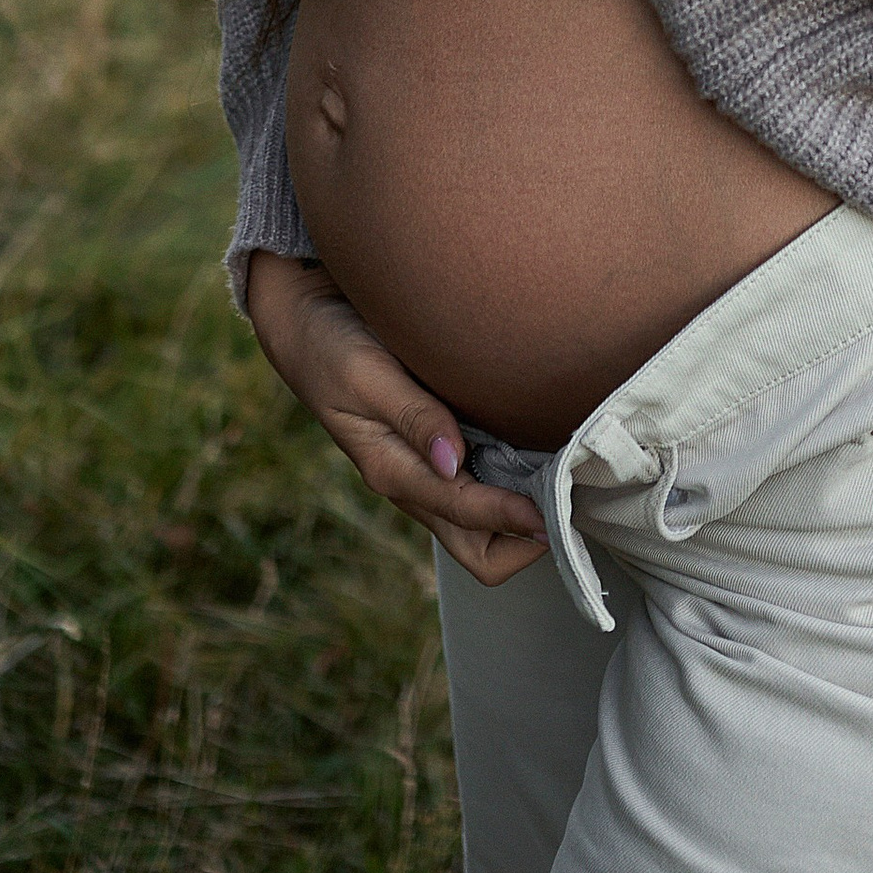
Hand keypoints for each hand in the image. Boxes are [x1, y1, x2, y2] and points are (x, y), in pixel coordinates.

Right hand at [246, 253, 548, 584]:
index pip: (462, 512)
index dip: (508, 517)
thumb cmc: (333, 345)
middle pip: (475, 548)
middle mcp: (412, 481)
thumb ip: (412, 416)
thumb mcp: (366, 376)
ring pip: (480, 526)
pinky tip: (541, 464)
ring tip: (567, 495)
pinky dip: (512, 489)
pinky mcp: (436, 449)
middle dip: (520, 545)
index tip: (549, 513)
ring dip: (520, 523)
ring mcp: (425, 470)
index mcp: (391, 470)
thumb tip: (454, 461)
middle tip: (567, 515)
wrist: (306, 324)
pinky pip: (479, 489)